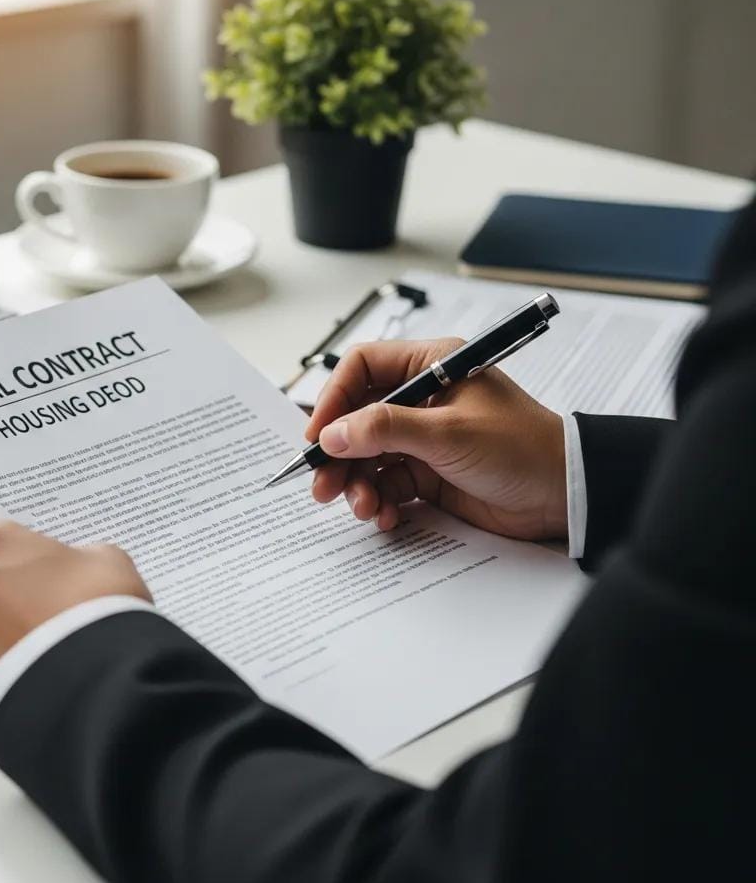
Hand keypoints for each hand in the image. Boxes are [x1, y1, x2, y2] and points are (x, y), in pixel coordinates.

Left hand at [0, 515, 150, 692]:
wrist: (98, 681)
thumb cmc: (97, 602)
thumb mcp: (104, 559)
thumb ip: (74, 557)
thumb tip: (70, 573)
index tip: (10, 550)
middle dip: (4, 587)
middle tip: (49, 597)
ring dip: (7, 626)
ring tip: (54, 638)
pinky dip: (12, 660)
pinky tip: (48, 664)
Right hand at [305, 339, 567, 540]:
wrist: (565, 496)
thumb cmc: (523, 448)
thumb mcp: (448, 433)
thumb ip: (385, 430)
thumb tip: (331, 434)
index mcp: (431, 366)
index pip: (362, 370)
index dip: (333, 400)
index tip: (317, 436)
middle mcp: (423, 398)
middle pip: (357, 418)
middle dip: (338, 454)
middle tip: (322, 485)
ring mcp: (424, 438)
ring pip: (367, 456)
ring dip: (357, 484)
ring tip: (363, 507)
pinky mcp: (429, 474)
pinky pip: (387, 485)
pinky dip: (380, 502)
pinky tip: (386, 516)